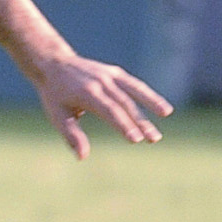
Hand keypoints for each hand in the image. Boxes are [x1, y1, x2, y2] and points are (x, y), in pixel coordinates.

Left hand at [32, 52, 172, 159]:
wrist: (54, 64)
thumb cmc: (55, 96)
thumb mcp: (58, 116)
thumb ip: (72, 135)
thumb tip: (82, 157)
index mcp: (87, 93)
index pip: (109, 111)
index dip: (123, 125)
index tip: (135, 139)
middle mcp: (100, 82)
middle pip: (125, 104)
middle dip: (140, 122)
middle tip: (153, 138)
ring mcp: (109, 75)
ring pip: (134, 90)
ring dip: (151, 102)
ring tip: (166, 114)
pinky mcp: (115, 72)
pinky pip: (134, 84)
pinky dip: (148, 94)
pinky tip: (161, 107)